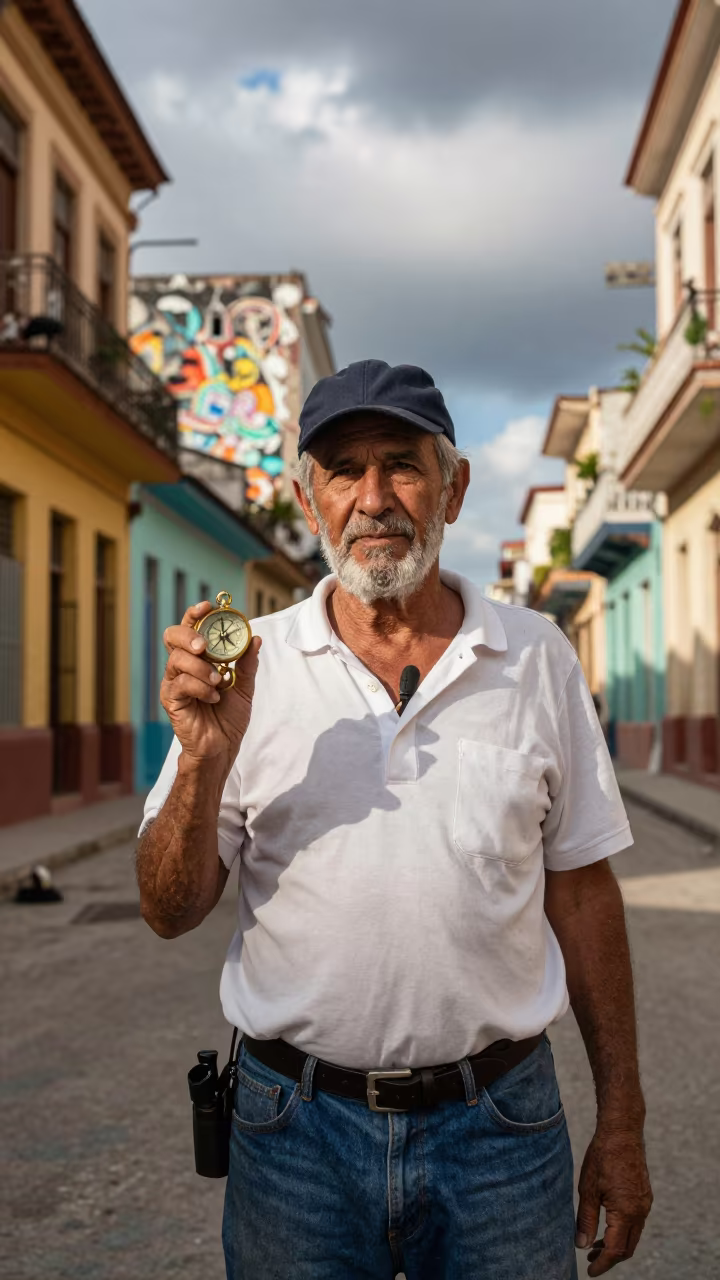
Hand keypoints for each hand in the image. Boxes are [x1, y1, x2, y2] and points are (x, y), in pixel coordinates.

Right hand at [161, 601, 261, 762]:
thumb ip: (247, 663)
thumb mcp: (244, 687)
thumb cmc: (229, 717)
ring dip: (201, 667)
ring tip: (219, 681)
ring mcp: (173, 683)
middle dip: (189, 635)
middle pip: (173, 636)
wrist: (222, 747)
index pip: (190, 628)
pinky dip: (200, 687)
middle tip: (204, 646)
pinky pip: (180, 684)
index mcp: (198, 658)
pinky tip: (213, 697)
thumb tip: (255, 638)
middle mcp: (182, 666)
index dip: (195, 614)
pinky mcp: (171, 700)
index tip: (207, 606)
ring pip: (177, 660)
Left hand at [576, 1128, 652, 1274]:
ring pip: (633, 1235)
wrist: (622, 1131)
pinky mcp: (645, 1195)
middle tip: (590, 1260)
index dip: (603, 1264)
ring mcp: (645, 1203)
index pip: (616, 1250)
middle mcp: (640, 1211)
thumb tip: (581, 1245)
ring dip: (616, 1244)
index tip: (590, 1272)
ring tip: (595, 1244)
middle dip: (610, 1258)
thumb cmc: (602, 1157)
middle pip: (628, 1247)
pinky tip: (607, 1225)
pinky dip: (622, 1230)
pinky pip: (636, 1221)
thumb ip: (586, 1220)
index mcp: (626, 1212)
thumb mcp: (588, 1190)